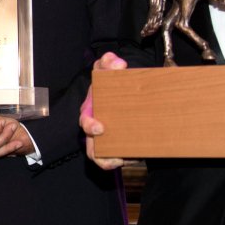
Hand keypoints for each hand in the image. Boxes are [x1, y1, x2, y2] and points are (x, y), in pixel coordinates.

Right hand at [79, 51, 128, 170]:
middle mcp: (95, 129)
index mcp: (90, 112)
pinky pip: (120, 157)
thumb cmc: (110, 82)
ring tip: (129, 160)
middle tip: (117, 157)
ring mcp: (107, 138)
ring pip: (104, 158)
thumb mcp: (108, 68)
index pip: (85, 123)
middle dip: (102, 155)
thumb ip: (108, 62)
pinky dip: (128, 160)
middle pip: (93, 149)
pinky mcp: (120, 144)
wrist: (124, 92)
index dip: (90, 127)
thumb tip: (117, 63)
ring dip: (114, 162)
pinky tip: (138, 156)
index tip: (100, 128)